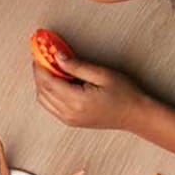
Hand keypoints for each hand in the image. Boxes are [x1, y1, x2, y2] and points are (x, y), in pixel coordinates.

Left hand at [31, 50, 149, 131]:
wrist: (135, 115)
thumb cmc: (124, 94)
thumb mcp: (102, 74)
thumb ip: (77, 66)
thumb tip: (58, 57)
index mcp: (76, 101)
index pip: (47, 81)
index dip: (40, 66)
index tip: (39, 52)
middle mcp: (69, 113)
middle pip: (42, 90)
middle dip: (39, 73)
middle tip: (42, 57)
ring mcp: (69, 119)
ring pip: (43, 100)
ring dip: (42, 83)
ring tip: (49, 67)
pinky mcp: (71, 121)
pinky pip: (50, 107)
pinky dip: (48, 93)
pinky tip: (56, 81)